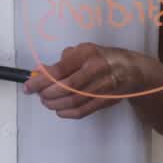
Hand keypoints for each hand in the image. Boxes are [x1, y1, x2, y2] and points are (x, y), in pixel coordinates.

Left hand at [23, 43, 142, 119]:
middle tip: (38, 94)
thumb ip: (63, 60)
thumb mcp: (83, 50)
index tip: (29, 85)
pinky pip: (84, 110)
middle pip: (65, 87)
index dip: (41, 80)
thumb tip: (41, 72)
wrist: (133, 69)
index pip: (59, 70)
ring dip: (55, 104)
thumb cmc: (102, 58)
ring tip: (46, 102)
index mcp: (87, 53)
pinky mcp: (108, 101)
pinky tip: (59, 110)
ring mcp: (104, 86)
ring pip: (73, 101)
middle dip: (46, 93)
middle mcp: (97, 69)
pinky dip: (68, 113)